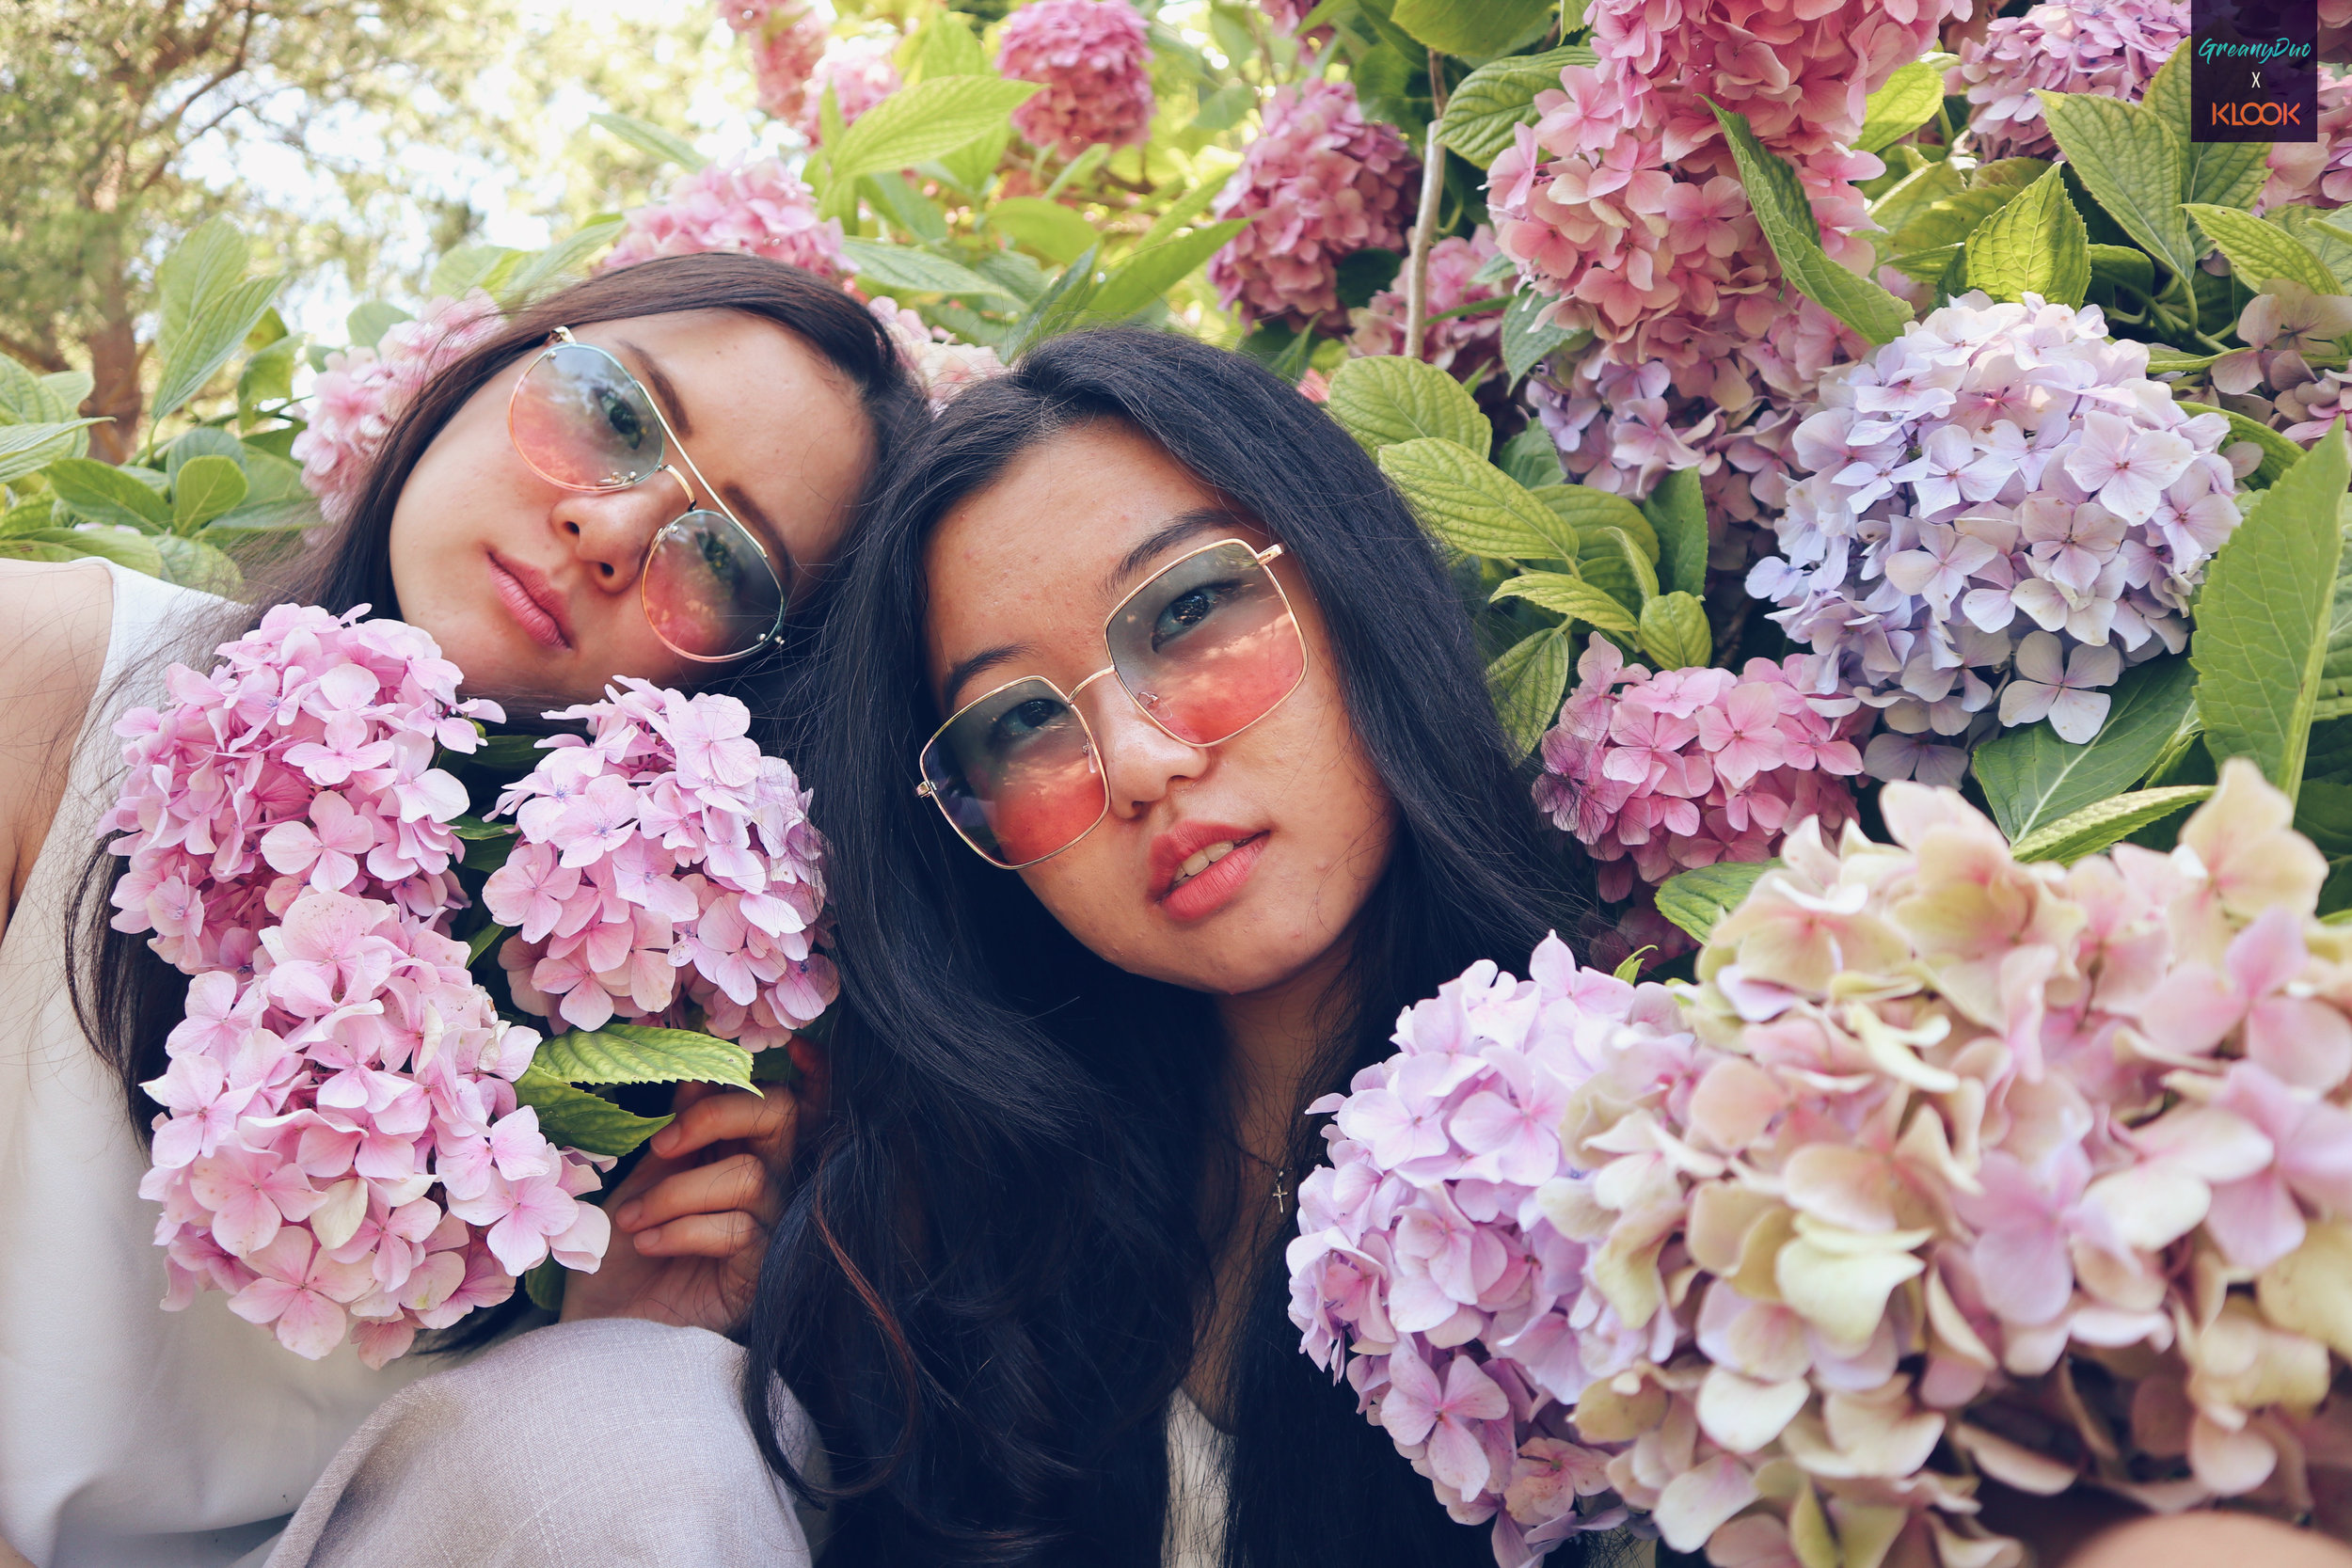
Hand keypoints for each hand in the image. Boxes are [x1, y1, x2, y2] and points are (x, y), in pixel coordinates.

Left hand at [557, 1037, 823, 1333]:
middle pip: (784, 1117)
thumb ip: (678, 1137)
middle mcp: (767, 1187)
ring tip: (633, 1220)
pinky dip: (683, 1229)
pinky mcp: (764, 1276)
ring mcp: (771, 1233)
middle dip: (721, 1116)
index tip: (799, 1048)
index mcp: (740, 1153)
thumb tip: (698, 1080)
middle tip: (664, 1144)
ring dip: (677, 1192)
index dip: (812, 1073)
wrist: (599, 1332)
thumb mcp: (640, 1183)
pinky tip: (649, 1244)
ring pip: (751, 1177)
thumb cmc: (616, 1259)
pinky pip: (741, 1230)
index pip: (790, 1103)